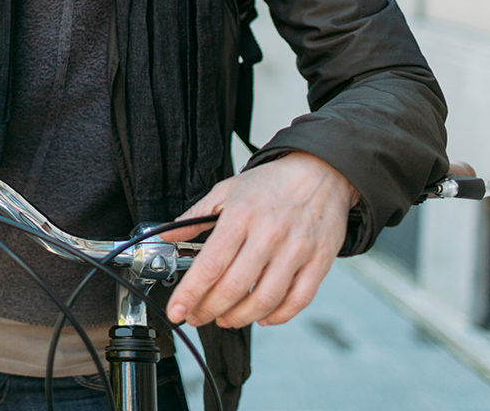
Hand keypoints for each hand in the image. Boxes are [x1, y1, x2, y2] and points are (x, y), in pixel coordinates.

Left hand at [161, 152, 358, 328]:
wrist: (321, 171)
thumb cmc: (273, 182)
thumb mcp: (227, 189)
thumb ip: (195, 216)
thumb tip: (167, 235)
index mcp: (242, 215)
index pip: (210, 265)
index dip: (190, 294)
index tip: (177, 311)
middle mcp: (269, 234)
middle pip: (234, 287)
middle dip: (209, 310)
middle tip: (197, 317)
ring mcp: (297, 250)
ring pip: (265, 299)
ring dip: (240, 317)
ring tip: (225, 319)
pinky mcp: (320, 261)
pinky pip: (298, 300)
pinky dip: (277, 316)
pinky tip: (261, 316)